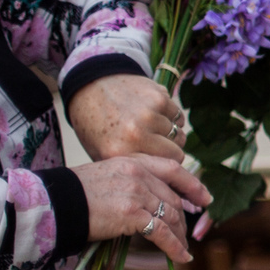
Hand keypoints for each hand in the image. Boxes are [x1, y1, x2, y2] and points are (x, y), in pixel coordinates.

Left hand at [68, 73, 185, 164]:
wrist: (90, 86)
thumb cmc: (98, 125)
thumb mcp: (104, 153)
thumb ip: (131, 168)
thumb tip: (163, 183)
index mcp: (120, 152)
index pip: (163, 169)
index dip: (164, 169)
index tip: (161, 167)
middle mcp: (136, 134)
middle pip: (177, 153)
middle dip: (169, 151)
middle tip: (155, 145)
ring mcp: (148, 114)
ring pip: (179, 134)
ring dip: (169, 132)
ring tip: (150, 127)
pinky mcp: (158, 97)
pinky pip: (178, 116)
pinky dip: (170, 116)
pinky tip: (153, 113)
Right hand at [74, 154, 210, 263]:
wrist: (53, 203)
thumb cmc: (73, 194)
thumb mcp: (107, 176)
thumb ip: (131, 183)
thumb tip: (149, 201)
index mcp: (134, 161)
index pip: (173, 170)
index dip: (193, 185)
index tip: (205, 198)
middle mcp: (139, 174)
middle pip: (173, 198)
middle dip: (183, 219)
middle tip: (186, 233)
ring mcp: (138, 194)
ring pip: (171, 216)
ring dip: (179, 235)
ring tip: (182, 248)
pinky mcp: (133, 215)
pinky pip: (162, 233)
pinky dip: (174, 247)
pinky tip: (180, 257)